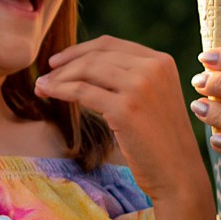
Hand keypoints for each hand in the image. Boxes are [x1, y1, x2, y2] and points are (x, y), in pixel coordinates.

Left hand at [37, 35, 208, 203]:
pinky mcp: (125, 109)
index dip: (79, 50)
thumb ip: (131, 78)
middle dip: (64, 65)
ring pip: (86, 70)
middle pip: (95, 56)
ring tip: (41, 87)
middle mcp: (153, 68)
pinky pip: (81, 91)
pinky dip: (59, 90)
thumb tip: (85, 67)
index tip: (58, 62)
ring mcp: (140, 87)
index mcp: (161, 61)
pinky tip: (47, 94)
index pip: (110, 45)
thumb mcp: (152, 99)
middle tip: (45, 77)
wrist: (179, 175)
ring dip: (58, 77)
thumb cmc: (161, 142)